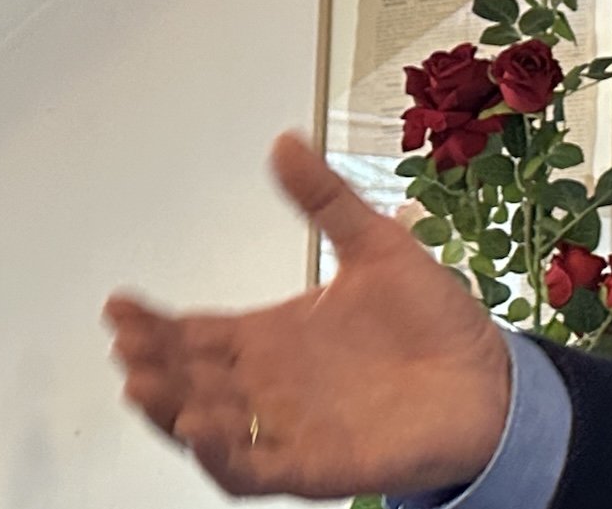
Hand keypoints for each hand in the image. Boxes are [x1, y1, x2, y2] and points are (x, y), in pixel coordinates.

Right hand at [105, 131, 510, 497]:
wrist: (491, 378)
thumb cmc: (433, 320)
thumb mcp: (375, 245)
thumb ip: (325, 199)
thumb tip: (285, 142)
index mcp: (273, 336)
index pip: (194, 333)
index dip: (153, 323)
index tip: (119, 304)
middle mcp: (270, 385)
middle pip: (189, 380)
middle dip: (151, 364)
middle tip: (126, 344)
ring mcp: (288, 428)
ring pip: (207, 429)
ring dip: (172, 412)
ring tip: (145, 385)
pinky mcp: (315, 465)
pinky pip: (252, 470)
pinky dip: (222, 456)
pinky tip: (203, 433)